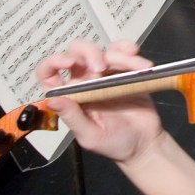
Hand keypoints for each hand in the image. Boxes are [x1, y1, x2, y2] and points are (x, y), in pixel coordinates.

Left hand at [35, 39, 162, 164]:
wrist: (145, 144)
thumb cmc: (115, 144)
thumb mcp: (91, 136)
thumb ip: (73, 118)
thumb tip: (53, 100)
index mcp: (72, 97)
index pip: (50, 74)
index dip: (53, 63)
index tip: (68, 63)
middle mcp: (85, 83)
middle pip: (77, 52)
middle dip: (88, 52)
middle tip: (101, 67)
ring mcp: (106, 75)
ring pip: (104, 50)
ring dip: (119, 56)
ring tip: (137, 68)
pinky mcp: (125, 71)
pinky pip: (123, 52)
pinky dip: (129, 51)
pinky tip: (138, 58)